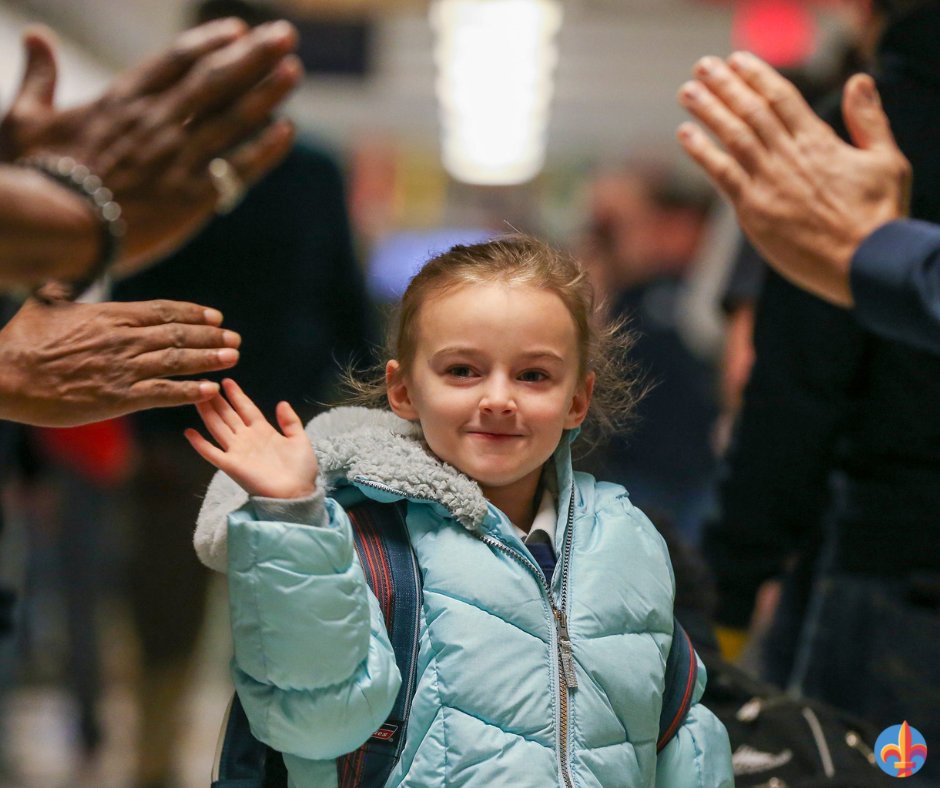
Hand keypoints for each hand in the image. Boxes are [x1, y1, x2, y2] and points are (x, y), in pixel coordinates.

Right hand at [0, 18, 301, 275]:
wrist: (55, 226)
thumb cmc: (37, 175)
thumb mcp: (26, 117)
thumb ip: (38, 76)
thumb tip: (34, 36)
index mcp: (123, 101)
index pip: (177, 61)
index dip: (211, 43)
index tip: (239, 30)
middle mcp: (158, 122)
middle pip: (216, 79)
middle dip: (254, 55)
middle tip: (285, 35)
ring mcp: (179, 157)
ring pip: (233, 117)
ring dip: (268, 92)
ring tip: (295, 70)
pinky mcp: (193, 196)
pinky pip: (238, 167)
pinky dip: (265, 149)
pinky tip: (288, 131)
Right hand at [0, 298, 239, 425]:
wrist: (5, 375)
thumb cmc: (20, 341)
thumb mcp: (43, 304)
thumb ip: (61, 292)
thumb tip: (64, 283)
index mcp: (111, 316)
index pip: (163, 311)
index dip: (193, 314)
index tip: (215, 317)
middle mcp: (123, 339)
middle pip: (178, 334)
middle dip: (211, 337)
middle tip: (235, 340)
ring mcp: (123, 368)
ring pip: (177, 361)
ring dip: (209, 360)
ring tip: (232, 358)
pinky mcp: (117, 398)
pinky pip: (162, 394)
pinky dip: (189, 392)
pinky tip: (210, 391)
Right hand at [185, 378, 317, 498]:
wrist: (297, 493)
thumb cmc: (301, 469)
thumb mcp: (300, 440)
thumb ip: (291, 422)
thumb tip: (282, 402)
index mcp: (264, 431)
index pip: (246, 408)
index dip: (237, 395)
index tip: (227, 381)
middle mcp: (247, 438)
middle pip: (228, 415)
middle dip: (217, 400)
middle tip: (205, 383)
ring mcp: (238, 451)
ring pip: (218, 427)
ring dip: (207, 413)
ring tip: (195, 397)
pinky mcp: (231, 466)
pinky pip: (212, 453)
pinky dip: (200, 444)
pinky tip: (189, 432)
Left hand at [677, 52, 910, 306]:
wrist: (866, 263)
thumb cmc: (880, 217)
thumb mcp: (887, 160)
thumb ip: (869, 120)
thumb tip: (859, 81)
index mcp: (820, 142)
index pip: (782, 98)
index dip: (756, 75)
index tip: (737, 60)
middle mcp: (790, 157)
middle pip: (752, 111)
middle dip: (725, 86)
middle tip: (702, 66)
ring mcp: (770, 183)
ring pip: (733, 136)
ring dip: (708, 111)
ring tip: (687, 91)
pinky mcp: (755, 212)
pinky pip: (722, 175)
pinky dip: (702, 152)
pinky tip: (685, 134)